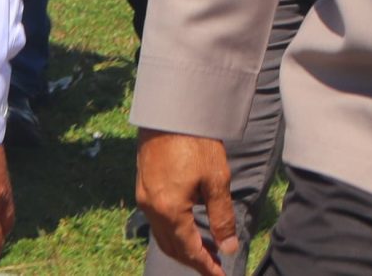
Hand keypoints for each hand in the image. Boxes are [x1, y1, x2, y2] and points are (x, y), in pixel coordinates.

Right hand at [138, 132, 237, 275]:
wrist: (169, 112)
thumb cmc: (196, 142)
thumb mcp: (216, 180)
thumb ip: (221, 217)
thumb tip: (228, 247)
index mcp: (169, 210)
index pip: (189, 250)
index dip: (206, 265)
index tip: (220, 275)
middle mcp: (151, 209)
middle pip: (172, 248)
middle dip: (194, 260)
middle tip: (215, 266)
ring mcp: (144, 199)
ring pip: (162, 236)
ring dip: (183, 247)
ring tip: (207, 250)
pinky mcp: (143, 188)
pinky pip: (157, 221)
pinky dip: (173, 232)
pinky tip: (189, 227)